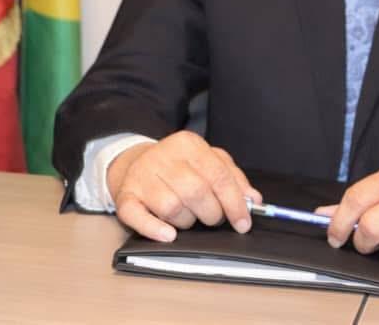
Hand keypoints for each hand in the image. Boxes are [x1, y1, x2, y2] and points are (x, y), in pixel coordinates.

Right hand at [106, 130, 260, 242]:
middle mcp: (164, 156)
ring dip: (186, 221)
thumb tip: (253, 200)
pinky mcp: (125, 195)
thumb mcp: (209, 161)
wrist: (135, 161)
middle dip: (212, 214)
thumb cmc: (178, 165)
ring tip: (188, 217)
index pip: (218, 175)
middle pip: (196, 191)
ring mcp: (142, 176)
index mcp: (189, 144)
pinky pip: (137, 216)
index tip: (243, 222)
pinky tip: (168, 234)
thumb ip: (233, 178)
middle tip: (213, 218)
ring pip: (172, 207)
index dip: (235, 203)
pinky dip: (154, 228)